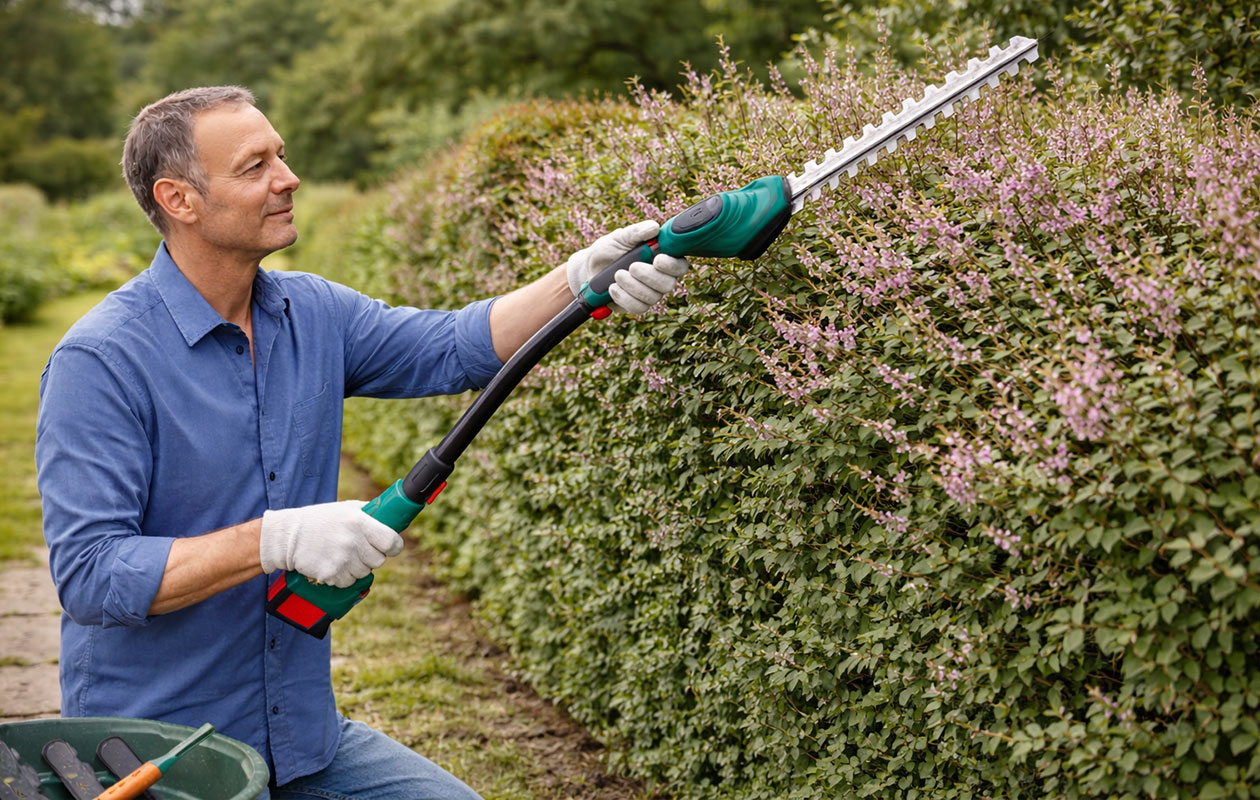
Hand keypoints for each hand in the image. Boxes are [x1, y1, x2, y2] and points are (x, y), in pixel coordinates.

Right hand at [259, 500, 403, 587]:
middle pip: (379, 560)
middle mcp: (353, 542)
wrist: (288, 536)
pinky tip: (333, 563)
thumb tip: (391, 516)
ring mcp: (342, 560)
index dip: (394, 546)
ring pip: (364, 573)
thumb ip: (369, 513)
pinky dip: (343, 576)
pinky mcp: (331, 574)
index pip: (391, 542)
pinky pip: (348, 582)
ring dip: (357, 567)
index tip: (391, 547)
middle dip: (372, 556)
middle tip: (359, 549)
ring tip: (342, 554)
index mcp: (360, 523)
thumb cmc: (319, 520)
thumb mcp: (346, 508)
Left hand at [564, 220, 689, 313]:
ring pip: (652, 297)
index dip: (672, 265)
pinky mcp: (636, 305)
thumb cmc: (611, 249)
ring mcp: (649, 294)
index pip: (680, 266)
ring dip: (633, 286)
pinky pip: (637, 307)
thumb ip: (637, 232)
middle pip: (668, 285)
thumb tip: (654, 228)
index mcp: (663, 259)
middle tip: (632, 267)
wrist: (590, 267)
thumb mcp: (621, 236)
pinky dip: (624, 297)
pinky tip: (613, 287)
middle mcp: (660, 278)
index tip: (657, 259)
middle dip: (649, 276)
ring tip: (617, 274)